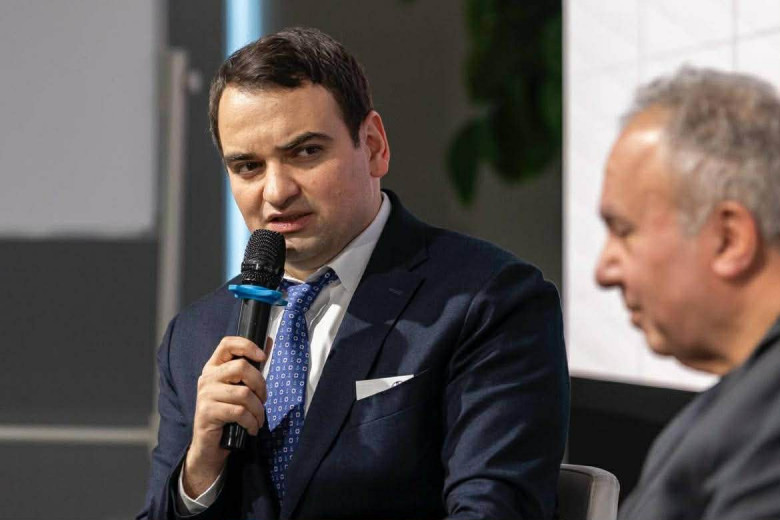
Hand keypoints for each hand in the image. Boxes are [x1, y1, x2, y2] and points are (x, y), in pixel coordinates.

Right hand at [182, 336, 268, 496]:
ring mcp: (205, 395)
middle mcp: (207, 378)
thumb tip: (269, 341)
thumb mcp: (239, 388)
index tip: (263, 356)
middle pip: (241, 367)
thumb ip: (252, 367)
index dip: (247, 345)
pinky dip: (251, 422)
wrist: (209, 447)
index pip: (227, 343)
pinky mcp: (206, 413)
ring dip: (258, 410)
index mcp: (214, 367)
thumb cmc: (227, 415)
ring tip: (258, 419)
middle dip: (260, 385)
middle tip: (263, 400)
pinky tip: (252, 428)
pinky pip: (239, 412)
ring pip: (243, 393)